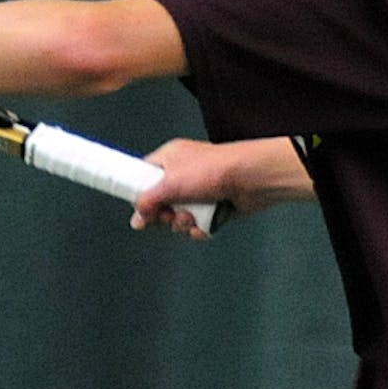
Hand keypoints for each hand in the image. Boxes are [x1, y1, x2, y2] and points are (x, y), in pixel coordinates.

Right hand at [132, 137, 314, 237]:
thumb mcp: (170, 183)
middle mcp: (182, 175)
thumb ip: (147, 200)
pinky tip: (204, 224)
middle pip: (159, 204)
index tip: (140, 209)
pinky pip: (195, 226)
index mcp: (169, 159)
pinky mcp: (211, 208)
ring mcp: (198, 193)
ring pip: (177, 219)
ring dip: (182, 224)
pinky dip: (198, 229)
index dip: (139, 195)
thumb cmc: (216, 169)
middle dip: (165, 216)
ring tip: (192, 217)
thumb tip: (137, 216)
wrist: (250, 179)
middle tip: (170, 214)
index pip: (143, 178)